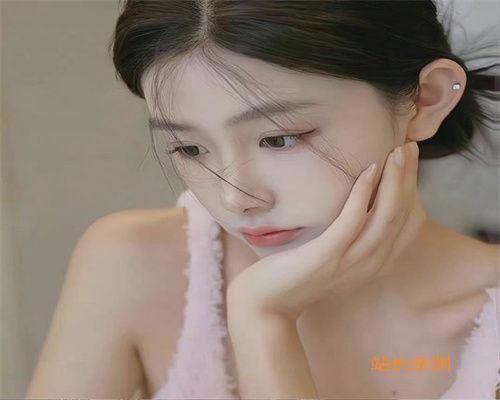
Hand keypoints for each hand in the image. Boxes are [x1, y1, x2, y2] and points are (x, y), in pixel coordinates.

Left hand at [227, 141, 424, 320]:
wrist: (266, 305)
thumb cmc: (297, 275)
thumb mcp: (334, 257)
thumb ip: (352, 238)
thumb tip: (358, 204)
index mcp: (375, 263)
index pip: (409, 225)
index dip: (414, 190)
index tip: (410, 161)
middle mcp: (370, 264)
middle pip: (402, 216)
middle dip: (409, 178)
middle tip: (408, 145)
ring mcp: (350, 262)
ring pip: (385, 217)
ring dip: (394, 181)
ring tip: (396, 151)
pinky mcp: (327, 256)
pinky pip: (352, 221)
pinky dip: (363, 194)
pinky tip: (368, 170)